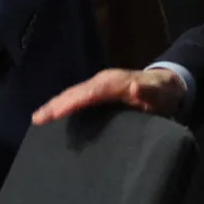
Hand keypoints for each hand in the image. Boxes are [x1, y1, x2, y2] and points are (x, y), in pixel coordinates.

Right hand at [32, 68, 185, 123]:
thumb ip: (149, 90)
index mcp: (112, 82)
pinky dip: (64, 107)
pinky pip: (78, 100)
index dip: (70, 103)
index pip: (87, 92)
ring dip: (55, 105)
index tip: (52, 114)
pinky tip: (55, 119)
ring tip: (38, 120)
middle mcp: (101, 82)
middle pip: (74, 92)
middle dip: (54, 104)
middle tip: (36, 120)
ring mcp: (98, 88)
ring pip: (73, 95)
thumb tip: (133, 86)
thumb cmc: (163, 92)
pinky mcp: (99, 96)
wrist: (168, 86)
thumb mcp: (161, 91)